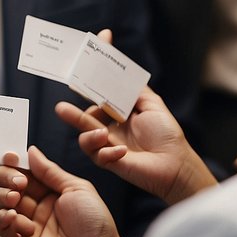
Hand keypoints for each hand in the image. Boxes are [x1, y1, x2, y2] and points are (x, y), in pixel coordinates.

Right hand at [0, 146, 130, 236]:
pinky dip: (3, 219)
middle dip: (7, 178)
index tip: (11, 158)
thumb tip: (31, 151)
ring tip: (16, 199)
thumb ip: (50, 171)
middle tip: (19, 183)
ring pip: (1, 204)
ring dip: (3, 197)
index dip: (14, 165)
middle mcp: (36, 206)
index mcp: (50, 191)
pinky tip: (15, 217)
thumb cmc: (95, 222)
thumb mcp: (76, 188)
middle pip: (8, 185)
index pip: (24, 172)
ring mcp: (28, 225)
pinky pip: (2, 229)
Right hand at [55, 86, 216, 204]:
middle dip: (73, 114)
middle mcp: (111, 129)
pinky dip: (108, 152)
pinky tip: (123, 152)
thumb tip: (119, 72)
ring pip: (85, 138)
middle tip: (60, 108)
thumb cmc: (167, 134)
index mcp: (120, 115)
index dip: (88, 92)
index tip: (77, 83)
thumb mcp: (152, 104)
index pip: (98, 101)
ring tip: (101, 133)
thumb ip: (134, 89)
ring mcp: (108, 145)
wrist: (176, 163)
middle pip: (86, 119)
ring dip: (88, 135)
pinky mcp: (109, 162)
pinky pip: (98, 156)